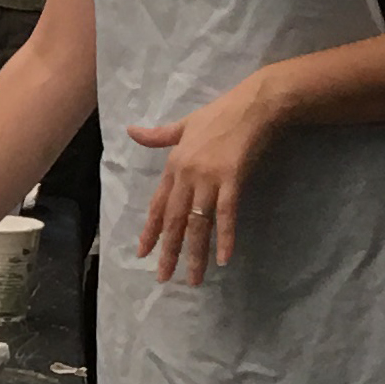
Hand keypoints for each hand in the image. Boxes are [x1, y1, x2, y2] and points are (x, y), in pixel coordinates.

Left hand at [129, 72, 285, 285]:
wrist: (253, 105)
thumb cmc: (220, 114)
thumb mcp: (184, 124)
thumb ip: (159, 136)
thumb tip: (131, 131)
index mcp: (174, 165)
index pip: (157, 205)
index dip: (150, 230)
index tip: (142, 253)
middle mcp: (186, 175)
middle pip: (174, 220)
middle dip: (168, 251)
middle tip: (163, 277)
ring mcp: (208, 178)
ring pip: (197, 223)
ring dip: (195, 253)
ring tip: (193, 279)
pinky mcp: (232, 179)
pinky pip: (226, 214)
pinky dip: (225, 237)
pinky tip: (224, 259)